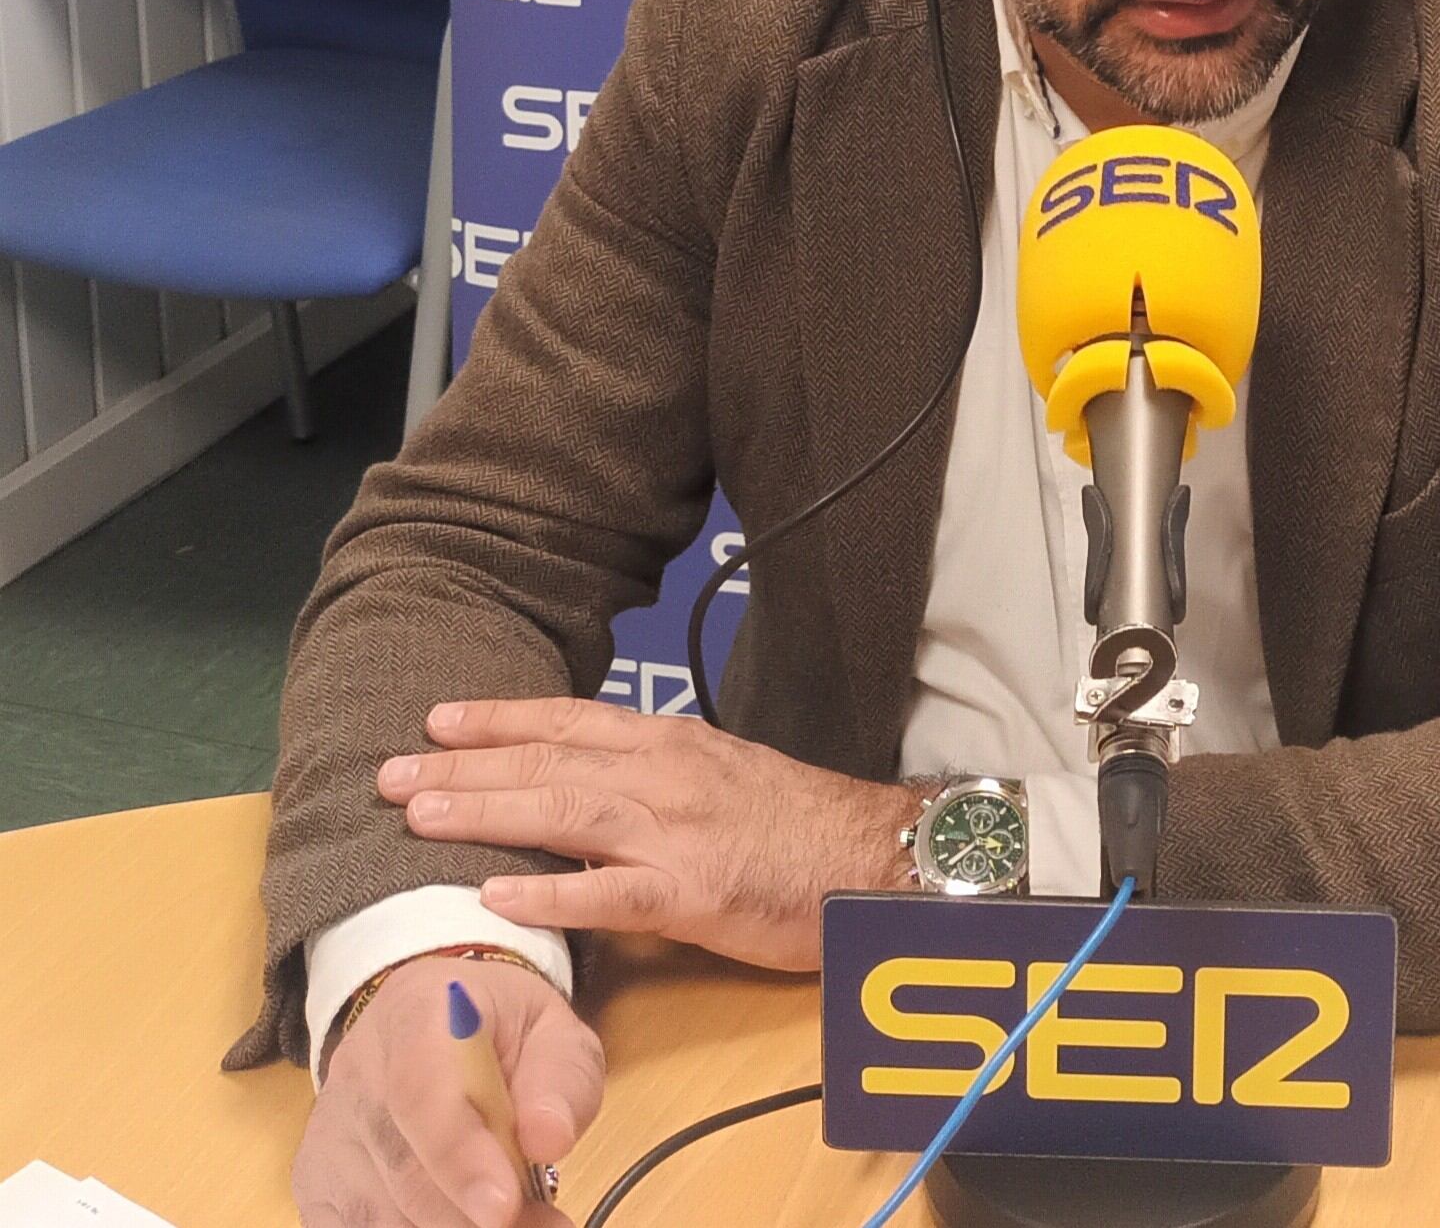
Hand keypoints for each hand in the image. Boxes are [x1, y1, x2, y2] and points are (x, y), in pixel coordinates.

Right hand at [294, 950, 594, 1227]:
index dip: (459, 1156)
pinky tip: (456, 1219)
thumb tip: (550, 1139)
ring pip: (379, 1215)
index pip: (421, 1092)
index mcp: (417, 1012)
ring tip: (513, 1219)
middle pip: (402, 1171)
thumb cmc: (500, 1028)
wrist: (432, 1019)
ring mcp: (328, 1132)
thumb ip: (561, 1077)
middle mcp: (356, 1072)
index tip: (503, 1207)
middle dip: (472, 1214)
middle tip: (539, 1222)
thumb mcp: (552, 1030)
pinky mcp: (315, 1182)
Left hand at [380, 697, 914, 967]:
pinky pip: (609, 893)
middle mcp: (667, 775)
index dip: (502, 718)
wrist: (874, 856)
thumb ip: (658, 779)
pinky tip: (496, 896)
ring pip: (566, 811)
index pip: (571, 720)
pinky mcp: (692, 892)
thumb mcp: (725, 778)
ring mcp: (677, 833)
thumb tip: (591, 786)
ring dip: (487, 810)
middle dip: (465, 765)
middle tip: (391, 772)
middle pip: (551, 760)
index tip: (438, 718)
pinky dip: (550, 893)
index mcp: (674, 745)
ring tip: (419, 818)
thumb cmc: (802, 823)